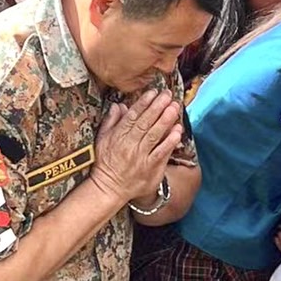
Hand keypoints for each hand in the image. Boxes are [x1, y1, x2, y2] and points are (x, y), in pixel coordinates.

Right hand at [90, 90, 182, 206]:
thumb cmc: (105, 162)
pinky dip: (170, 141)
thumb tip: (118, 105)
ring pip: (155, 136)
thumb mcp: (102, 139)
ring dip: (166, 120)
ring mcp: (141, 157)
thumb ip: (111, 121)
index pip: (132, 116)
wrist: (109, 188)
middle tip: (168, 94)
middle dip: (158, 107)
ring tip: (174, 107)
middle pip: (146, 123)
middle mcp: (130, 145)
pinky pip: (162, 153)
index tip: (153, 92)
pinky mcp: (151, 169)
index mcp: (118, 136)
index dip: (143, 103)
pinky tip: (177, 130)